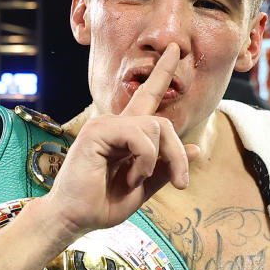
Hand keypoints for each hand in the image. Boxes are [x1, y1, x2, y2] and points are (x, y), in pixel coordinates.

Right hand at [45, 44, 194, 236]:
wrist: (74, 219)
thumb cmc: (102, 204)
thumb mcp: (143, 188)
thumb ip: (166, 168)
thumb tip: (196, 149)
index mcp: (126, 134)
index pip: (147, 95)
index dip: (162, 72)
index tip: (174, 50)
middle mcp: (116, 123)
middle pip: (164, 122)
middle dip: (178, 153)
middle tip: (182, 183)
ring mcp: (105, 124)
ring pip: (156, 127)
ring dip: (159, 160)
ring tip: (138, 181)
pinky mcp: (98, 131)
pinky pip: (139, 136)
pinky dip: (144, 160)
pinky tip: (132, 177)